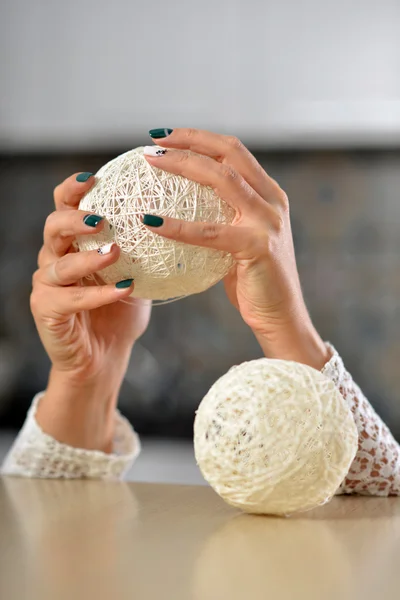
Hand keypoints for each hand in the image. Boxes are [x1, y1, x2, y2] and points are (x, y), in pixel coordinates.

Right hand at [30, 173, 151, 449]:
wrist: (105, 356)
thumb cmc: (120, 311)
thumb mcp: (134, 272)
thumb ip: (144, 248)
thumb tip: (182, 219)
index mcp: (73, 243)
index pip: (66, 206)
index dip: (74, 189)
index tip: (95, 176)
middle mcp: (54, 258)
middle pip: (53, 226)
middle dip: (74, 216)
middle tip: (101, 216)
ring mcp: (47, 285)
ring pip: (58, 262)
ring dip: (87, 255)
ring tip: (114, 251)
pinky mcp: (47, 311)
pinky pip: (69, 299)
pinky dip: (97, 294)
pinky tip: (123, 289)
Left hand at [143, 129, 328, 368]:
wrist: (280, 317)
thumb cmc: (253, 281)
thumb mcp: (240, 241)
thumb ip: (223, 219)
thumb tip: (180, 207)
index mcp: (269, 194)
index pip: (234, 150)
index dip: (199, 136)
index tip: (165, 136)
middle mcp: (272, 201)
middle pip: (229, 153)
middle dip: (190, 140)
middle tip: (153, 142)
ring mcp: (268, 222)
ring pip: (223, 179)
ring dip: (183, 165)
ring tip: (151, 164)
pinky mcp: (259, 247)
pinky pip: (210, 232)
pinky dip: (178, 226)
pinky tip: (151, 222)